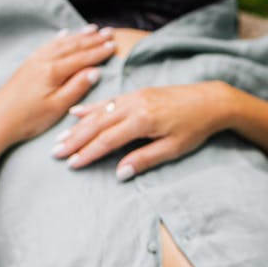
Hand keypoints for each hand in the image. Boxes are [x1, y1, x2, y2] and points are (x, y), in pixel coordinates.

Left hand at [0, 25, 116, 149]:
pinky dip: (58, 39)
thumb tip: (94, 71)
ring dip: (78, 36)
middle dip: (92, 39)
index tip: (114, 45)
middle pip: (73, 46)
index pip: (82, 58)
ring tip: (92, 30)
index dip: (99, 52)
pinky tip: (63, 35)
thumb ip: (76, 88)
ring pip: (60, 43)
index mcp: (53, 71)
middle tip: (109, 33)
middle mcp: (44, 61)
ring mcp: (34, 61)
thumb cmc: (28, 120)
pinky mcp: (27, 66)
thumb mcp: (57, 108)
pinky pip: (47, 46)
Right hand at [50, 81, 231, 178]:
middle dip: (75, 140)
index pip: (108, 140)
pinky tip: (76, 113)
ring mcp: (134, 96)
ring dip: (78, 126)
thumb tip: (120, 173)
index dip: (88, 153)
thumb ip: (145, 159)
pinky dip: (91, 108)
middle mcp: (134, 105)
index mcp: (143, 121)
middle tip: (55, 152)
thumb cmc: (195, 128)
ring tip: (60, 138)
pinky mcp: (137, 93)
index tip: (72, 164)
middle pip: (97, 125)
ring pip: (99, 112)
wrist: (211, 100)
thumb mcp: (173, 149)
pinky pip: (108, 101)